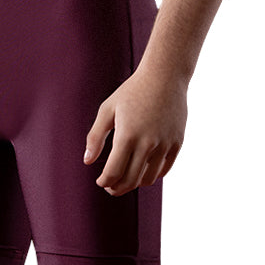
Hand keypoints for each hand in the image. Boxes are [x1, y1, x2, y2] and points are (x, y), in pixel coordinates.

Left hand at [83, 64, 186, 195]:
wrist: (164, 77)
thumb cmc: (132, 91)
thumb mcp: (108, 109)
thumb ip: (95, 136)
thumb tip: (87, 161)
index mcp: (127, 135)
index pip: (113, 173)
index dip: (104, 181)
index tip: (100, 181)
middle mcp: (147, 144)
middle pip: (130, 180)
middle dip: (117, 188)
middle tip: (110, 186)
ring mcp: (164, 145)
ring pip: (148, 179)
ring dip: (134, 183)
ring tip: (126, 178)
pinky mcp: (177, 143)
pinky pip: (163, 170)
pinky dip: (152, 175)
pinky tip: (142, 170)